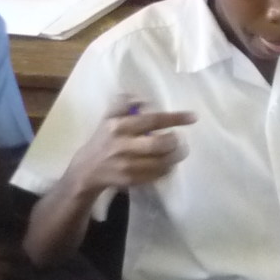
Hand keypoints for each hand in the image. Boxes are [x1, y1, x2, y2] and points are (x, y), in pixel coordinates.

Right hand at [71, 98, 195, 192]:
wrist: (86, 169)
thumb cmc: (104, 138)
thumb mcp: (109, 117)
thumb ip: (124, 104)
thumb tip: (143, 99)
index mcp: (119, 126)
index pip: (152, 120)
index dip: (175, 118)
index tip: (193, 117)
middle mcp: (122, 146)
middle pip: (159, 144)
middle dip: (175, 141)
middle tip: (180, 139)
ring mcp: (126, 165)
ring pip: (160, 162)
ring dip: (175, 156)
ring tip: (180, 151)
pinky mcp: (130, 180)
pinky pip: (156, 175)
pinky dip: (166, 169)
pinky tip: (168, 163)